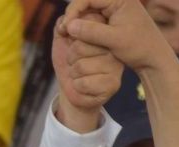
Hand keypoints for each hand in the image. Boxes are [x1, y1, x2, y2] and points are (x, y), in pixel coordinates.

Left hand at [52, 9, 122, 129]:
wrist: (74, 89)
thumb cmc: (70, 63)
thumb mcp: (63, 40)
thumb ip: (63, 26)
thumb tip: (64, 25)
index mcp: (103, 31)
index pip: (81, 30)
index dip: (71, 44)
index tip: (75, 51)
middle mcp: (113, 46)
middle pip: (79, 47)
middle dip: (71, 60)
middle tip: (77, 65)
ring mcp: (115, 65)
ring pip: (80, 66)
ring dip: (74, 74)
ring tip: (81, 75)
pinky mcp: (113, 83)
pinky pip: (83, 83)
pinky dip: (77, 87)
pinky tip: (85, 86)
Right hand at [62, 0, 178, 74]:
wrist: (154, 58)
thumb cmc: (139, 47)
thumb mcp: (114, 40)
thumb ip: (92, 32)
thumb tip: (69, 26)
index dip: (73, 10)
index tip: (66, 27)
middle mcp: (116, 0)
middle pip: (86, 2)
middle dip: (72, 16)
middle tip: (62, 32)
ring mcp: (113, 9)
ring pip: (87, 11)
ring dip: (75, 22)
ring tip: (65, 35)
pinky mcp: (111, 19)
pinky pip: (92, 19)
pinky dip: (82, 28)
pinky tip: (74, 38)